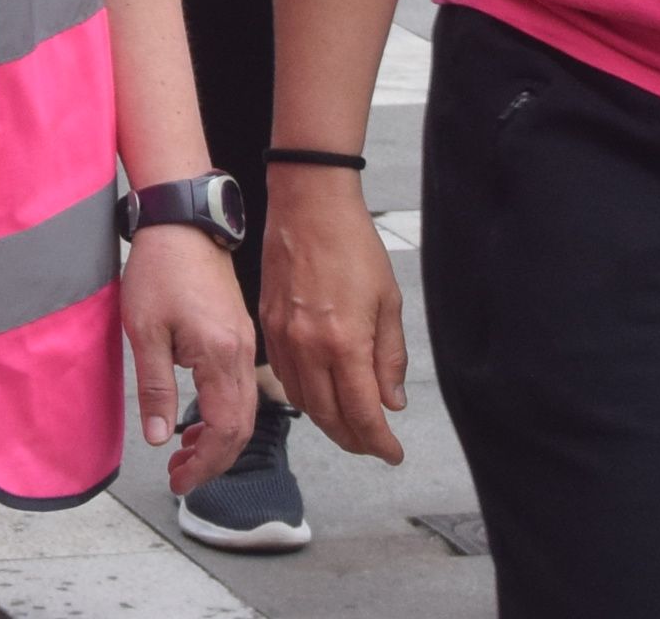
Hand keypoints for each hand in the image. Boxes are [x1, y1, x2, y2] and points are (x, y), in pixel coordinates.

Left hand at [120, 222, 256, 497]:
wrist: (182, 222)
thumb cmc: (160, 269)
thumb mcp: (145, 331)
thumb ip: (156, 388)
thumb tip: (160, 439)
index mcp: (222, 357)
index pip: (225, 431)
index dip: (204, 464)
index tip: (179, 482)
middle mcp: (242, 355)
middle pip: (241, 428)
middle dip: (212, 460)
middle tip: (180, 477)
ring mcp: (244, 343)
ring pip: (243, 410)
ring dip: (217, 439)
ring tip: (183, 454)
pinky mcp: (238, 334)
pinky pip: (239, 389)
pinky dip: (221, 414)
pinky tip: (195, 418)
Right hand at [259, 170, 411, 462]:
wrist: (307, 205)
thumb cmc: (353, 246)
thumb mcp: (387, 301)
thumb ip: (390, 357)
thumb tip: (391, 401)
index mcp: (343, 343)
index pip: (362, 413)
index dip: (379, 442)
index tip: (393, 454)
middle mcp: (308, 347)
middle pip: (328, 416)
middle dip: (354, 439)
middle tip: (373, 445)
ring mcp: (282, 338)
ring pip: (302, 402)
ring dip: (327, 421)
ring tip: (350, 424)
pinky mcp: (266, 325)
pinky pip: (284, 376)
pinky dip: (303, 395)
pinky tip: (319, 392)